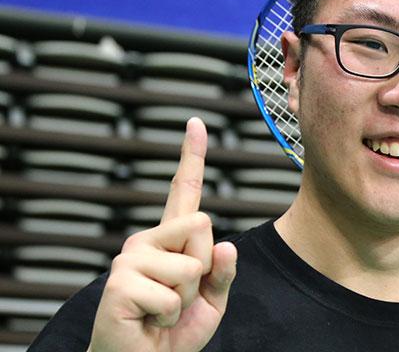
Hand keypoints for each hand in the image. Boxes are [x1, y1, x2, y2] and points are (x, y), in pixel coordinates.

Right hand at [88, 118, 236, 351]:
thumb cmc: (173, 331)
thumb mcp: (211, 301)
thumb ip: (223, 272)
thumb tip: (225, 244)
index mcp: (170, 240)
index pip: (183, 191)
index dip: (190, 156)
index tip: (195, 122)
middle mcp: (146, 241)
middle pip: (203, 226)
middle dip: (205, 267)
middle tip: (180, 297)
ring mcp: (129, 259)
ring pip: (191, 264)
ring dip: (187, 297)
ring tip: (162, 310)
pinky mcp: (119, 283)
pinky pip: (172, 294)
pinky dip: (169, 316)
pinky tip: (149, 320)